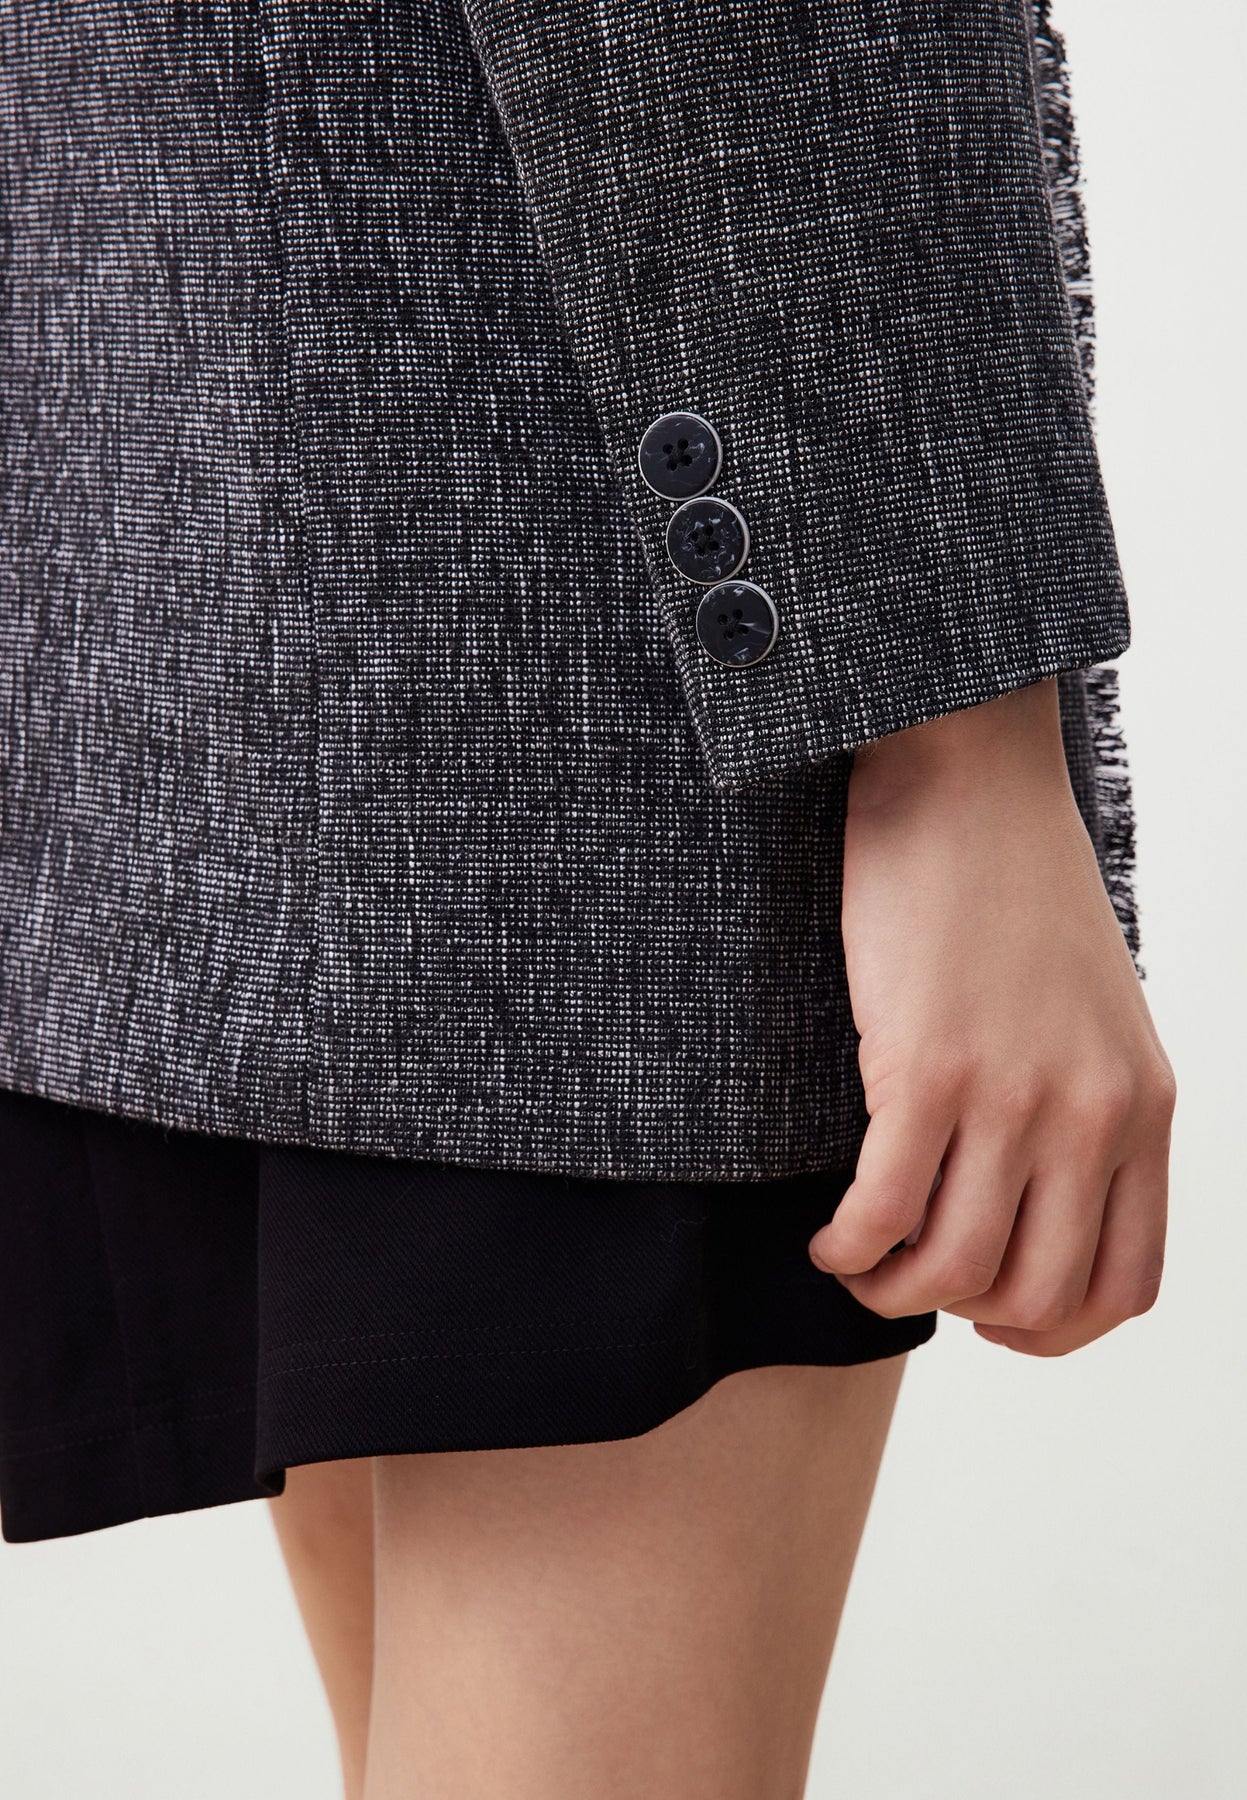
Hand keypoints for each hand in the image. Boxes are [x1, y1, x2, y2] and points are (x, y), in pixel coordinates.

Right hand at [808, 678, 1174, 1355]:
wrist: (969, 780)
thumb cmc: (1015, 889)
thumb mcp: (1093, 1013)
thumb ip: (1083, 1108)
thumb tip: (1025, 1206)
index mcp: (1143, 1107)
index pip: (1123, 1286)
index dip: (1050, 1331)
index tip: (990, 1318)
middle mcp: (1091, 1114)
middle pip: (1032, 1294)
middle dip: (958, 1314)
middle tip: (903, 1279)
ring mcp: (1012, 1094)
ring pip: (952, 1268)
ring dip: (888, 1290)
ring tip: (853, 1259)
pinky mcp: (926, 1066)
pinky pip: (883, 1211)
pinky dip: (846, 1247)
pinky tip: (826, 1233)